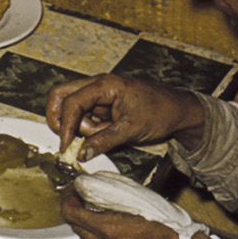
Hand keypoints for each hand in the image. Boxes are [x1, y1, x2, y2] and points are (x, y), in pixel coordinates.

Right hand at [45, 73, 207, 161]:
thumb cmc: (160, 112)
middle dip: (59, 118)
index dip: (64, 125)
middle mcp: (98, 85)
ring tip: (102, 135)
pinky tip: (104, 133)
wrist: (178, 111)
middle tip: (66, 139)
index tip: (66, 146)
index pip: (72, 102)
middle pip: (61, 95)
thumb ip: (103, 141)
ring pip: (71, 107)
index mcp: (105, 85)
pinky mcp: (102, 104)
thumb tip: (81, 153)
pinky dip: (87, 128)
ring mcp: (99, 94)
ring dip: (79, 126)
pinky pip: (84, 115)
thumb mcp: (131, 130)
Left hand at [59, 185, 217, 238]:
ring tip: (99, 215)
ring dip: (89, 226)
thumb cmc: (171, 232)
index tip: (73, 190)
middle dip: (77, 211)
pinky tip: (112, 233)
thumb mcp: (143, 207)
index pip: (73, 214)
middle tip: (82, 198)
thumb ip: (116, 202)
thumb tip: (97, 192)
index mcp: (113, 231)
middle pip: (76, 227)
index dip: (68, 199)